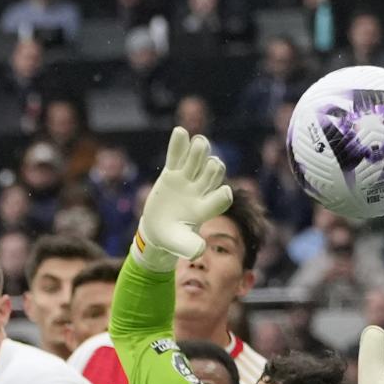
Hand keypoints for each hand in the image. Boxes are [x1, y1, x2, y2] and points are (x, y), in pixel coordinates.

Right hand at [136, 125, 230, 262]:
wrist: (159, 230)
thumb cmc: (173, 239)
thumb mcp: (180, 245)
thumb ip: (190, 247)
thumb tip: (200, 251)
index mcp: (206, 208)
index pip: (220, 199)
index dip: (223, 196)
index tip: (224, 192)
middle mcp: (200, 191)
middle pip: (212, 174)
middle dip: (212, 168)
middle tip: (210, 163)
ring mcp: (187, 180)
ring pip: (197, 161)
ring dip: (200, 152)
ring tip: (199, 143)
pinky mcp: (172, 174)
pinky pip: (176, 157)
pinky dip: (178, 145)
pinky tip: (180, 132)